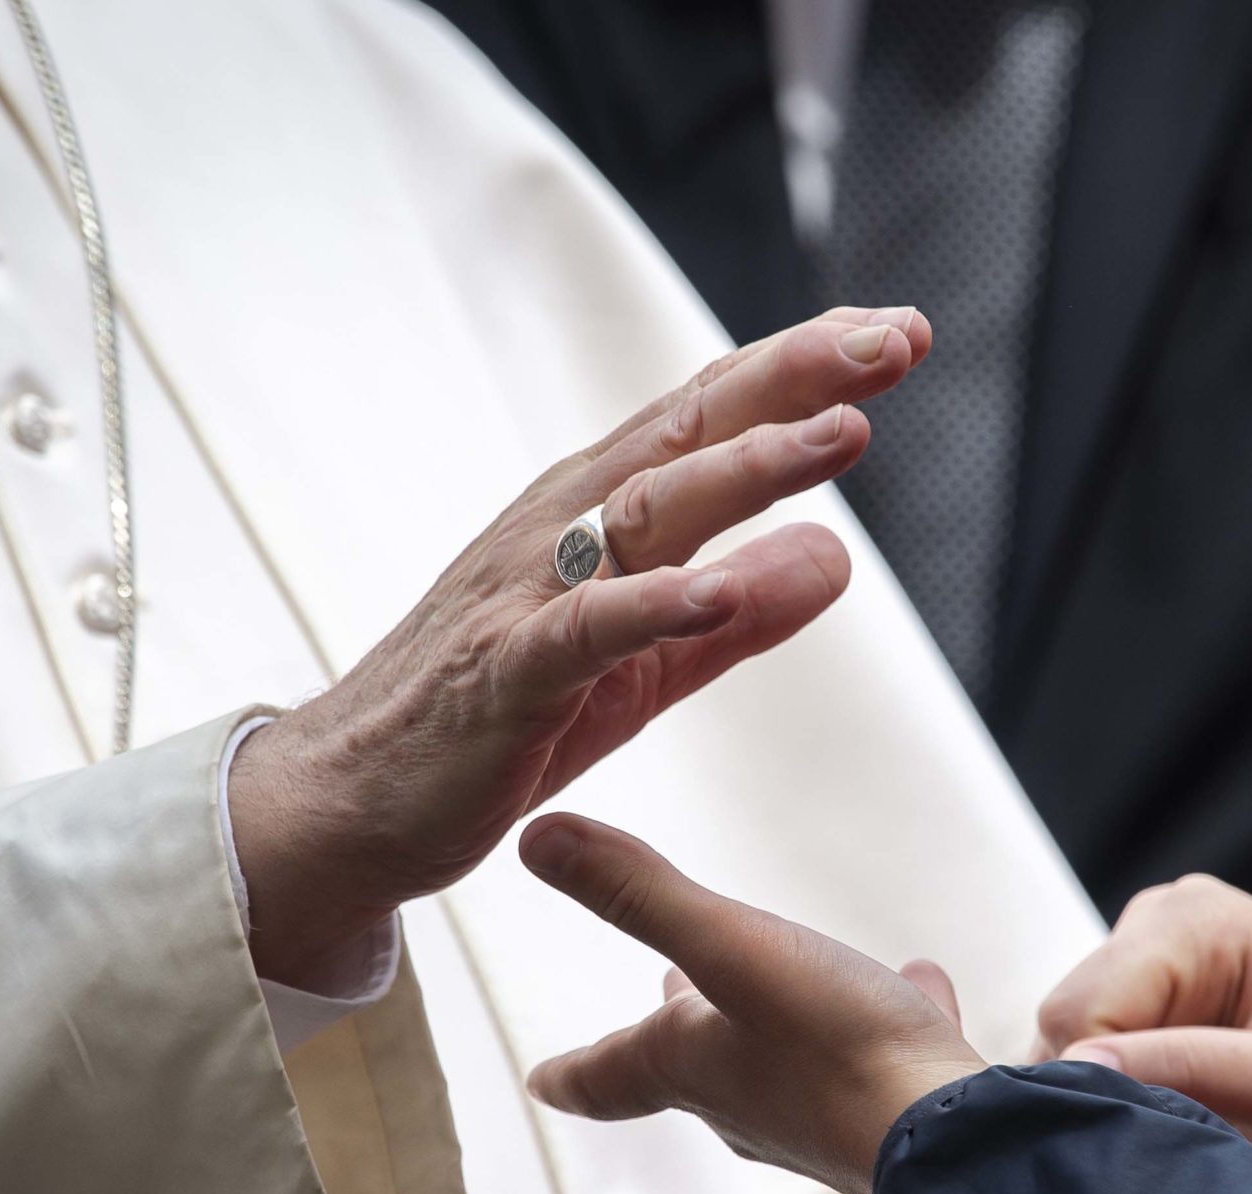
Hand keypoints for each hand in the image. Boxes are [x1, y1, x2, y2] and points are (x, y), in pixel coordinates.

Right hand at [229, 308, 929, 985]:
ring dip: (747, 469)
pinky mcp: (506, 674)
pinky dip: (653, 606)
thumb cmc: (500, 717)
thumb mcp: (650, 667)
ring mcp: (530, 594)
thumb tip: (840, 555)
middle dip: (795, 380)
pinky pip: (584, 631)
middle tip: (892, 342)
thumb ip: (744, 613)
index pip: (712, 417)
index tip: (897, 335)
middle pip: (690, 431)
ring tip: (841, 438)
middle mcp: (565, 528)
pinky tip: (720, 590)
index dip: (804, 372)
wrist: (354, 801)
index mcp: (601, 515)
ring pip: (647, 511)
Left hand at [515, 814, 984, 1193]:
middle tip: (659, 999)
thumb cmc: (835, 1049)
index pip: (607, 1075)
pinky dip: (886, 1015)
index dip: (569, 1070)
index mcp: (692, 1068)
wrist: (950, 1138)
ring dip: (777, 1023)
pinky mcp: (896, 1108)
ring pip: (786, 1062)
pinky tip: (921, 984)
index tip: (538, 1080)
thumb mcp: (731, 948)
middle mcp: (748, 1102)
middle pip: (694, 1065)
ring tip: (788, 980)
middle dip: (675, 1030)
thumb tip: (537, 840)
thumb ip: (641, 894)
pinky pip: (883, 1049)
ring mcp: (824, 1114)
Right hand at [1033, 876, 1251, 1193]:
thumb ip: (1197, 1069)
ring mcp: (1147, 964)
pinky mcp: (1140, 1008)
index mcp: (1200, 917)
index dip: (1107, 1084)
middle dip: (1114, 1091)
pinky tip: (1177, 1121)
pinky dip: (1121, 1104)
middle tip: (1197, 1132)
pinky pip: (1088, 1064)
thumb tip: (1089, 1063)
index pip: (1085, 1010)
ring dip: (1119, 1102)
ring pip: (1069, 1050)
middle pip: (1067, 1026)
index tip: (1166, 1131)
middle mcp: (1162, 922)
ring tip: (1202, 1127)